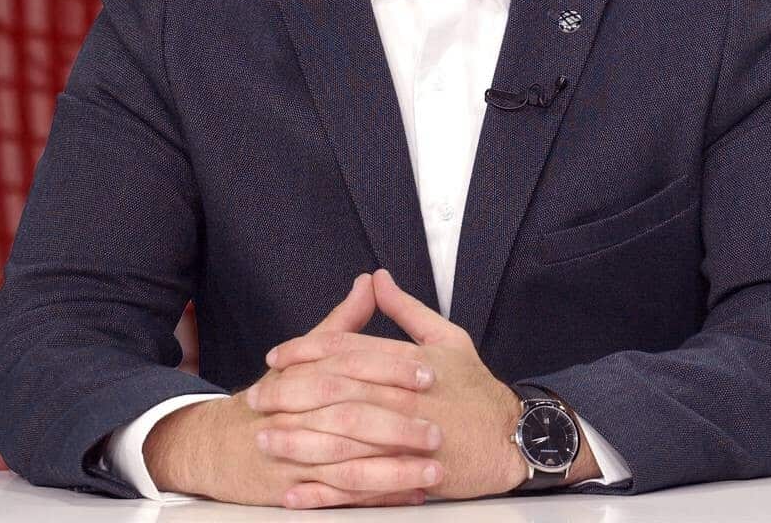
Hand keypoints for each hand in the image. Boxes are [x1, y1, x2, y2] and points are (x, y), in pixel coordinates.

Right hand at [143, 274, 441, 507]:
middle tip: (437, 429)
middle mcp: (293, 418)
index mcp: (300, 380)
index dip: (390, 370)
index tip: (429, 373)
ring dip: (394, 471)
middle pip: (349, 419)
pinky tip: (410, 495)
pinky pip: (340, 499)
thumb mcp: (301, 359)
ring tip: (433, 468)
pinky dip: (378, 499)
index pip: (347, 369)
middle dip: (397, 426)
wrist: (217, 447)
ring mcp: (292, 458)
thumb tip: (370, 282)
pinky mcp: (293, 492)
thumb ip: (341, 325)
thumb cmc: (270, 400)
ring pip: (348, 465)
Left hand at [264, 269, 583, 499]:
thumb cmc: (478, 389)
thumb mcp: (447, 338)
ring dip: (298, 441)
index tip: (276, 356)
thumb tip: (376, 278)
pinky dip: (325, 491)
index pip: (347, 350)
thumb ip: (406, 309)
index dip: (305, 351)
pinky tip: (296, 490)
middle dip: (289, 395)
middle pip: (335, 392)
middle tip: (256, 397)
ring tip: (263, 439)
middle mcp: (405, 398)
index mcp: (410, 362)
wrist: (514, 438)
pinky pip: (360, 487)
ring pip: (343, 439)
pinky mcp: (410, 478)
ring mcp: (407, 441)